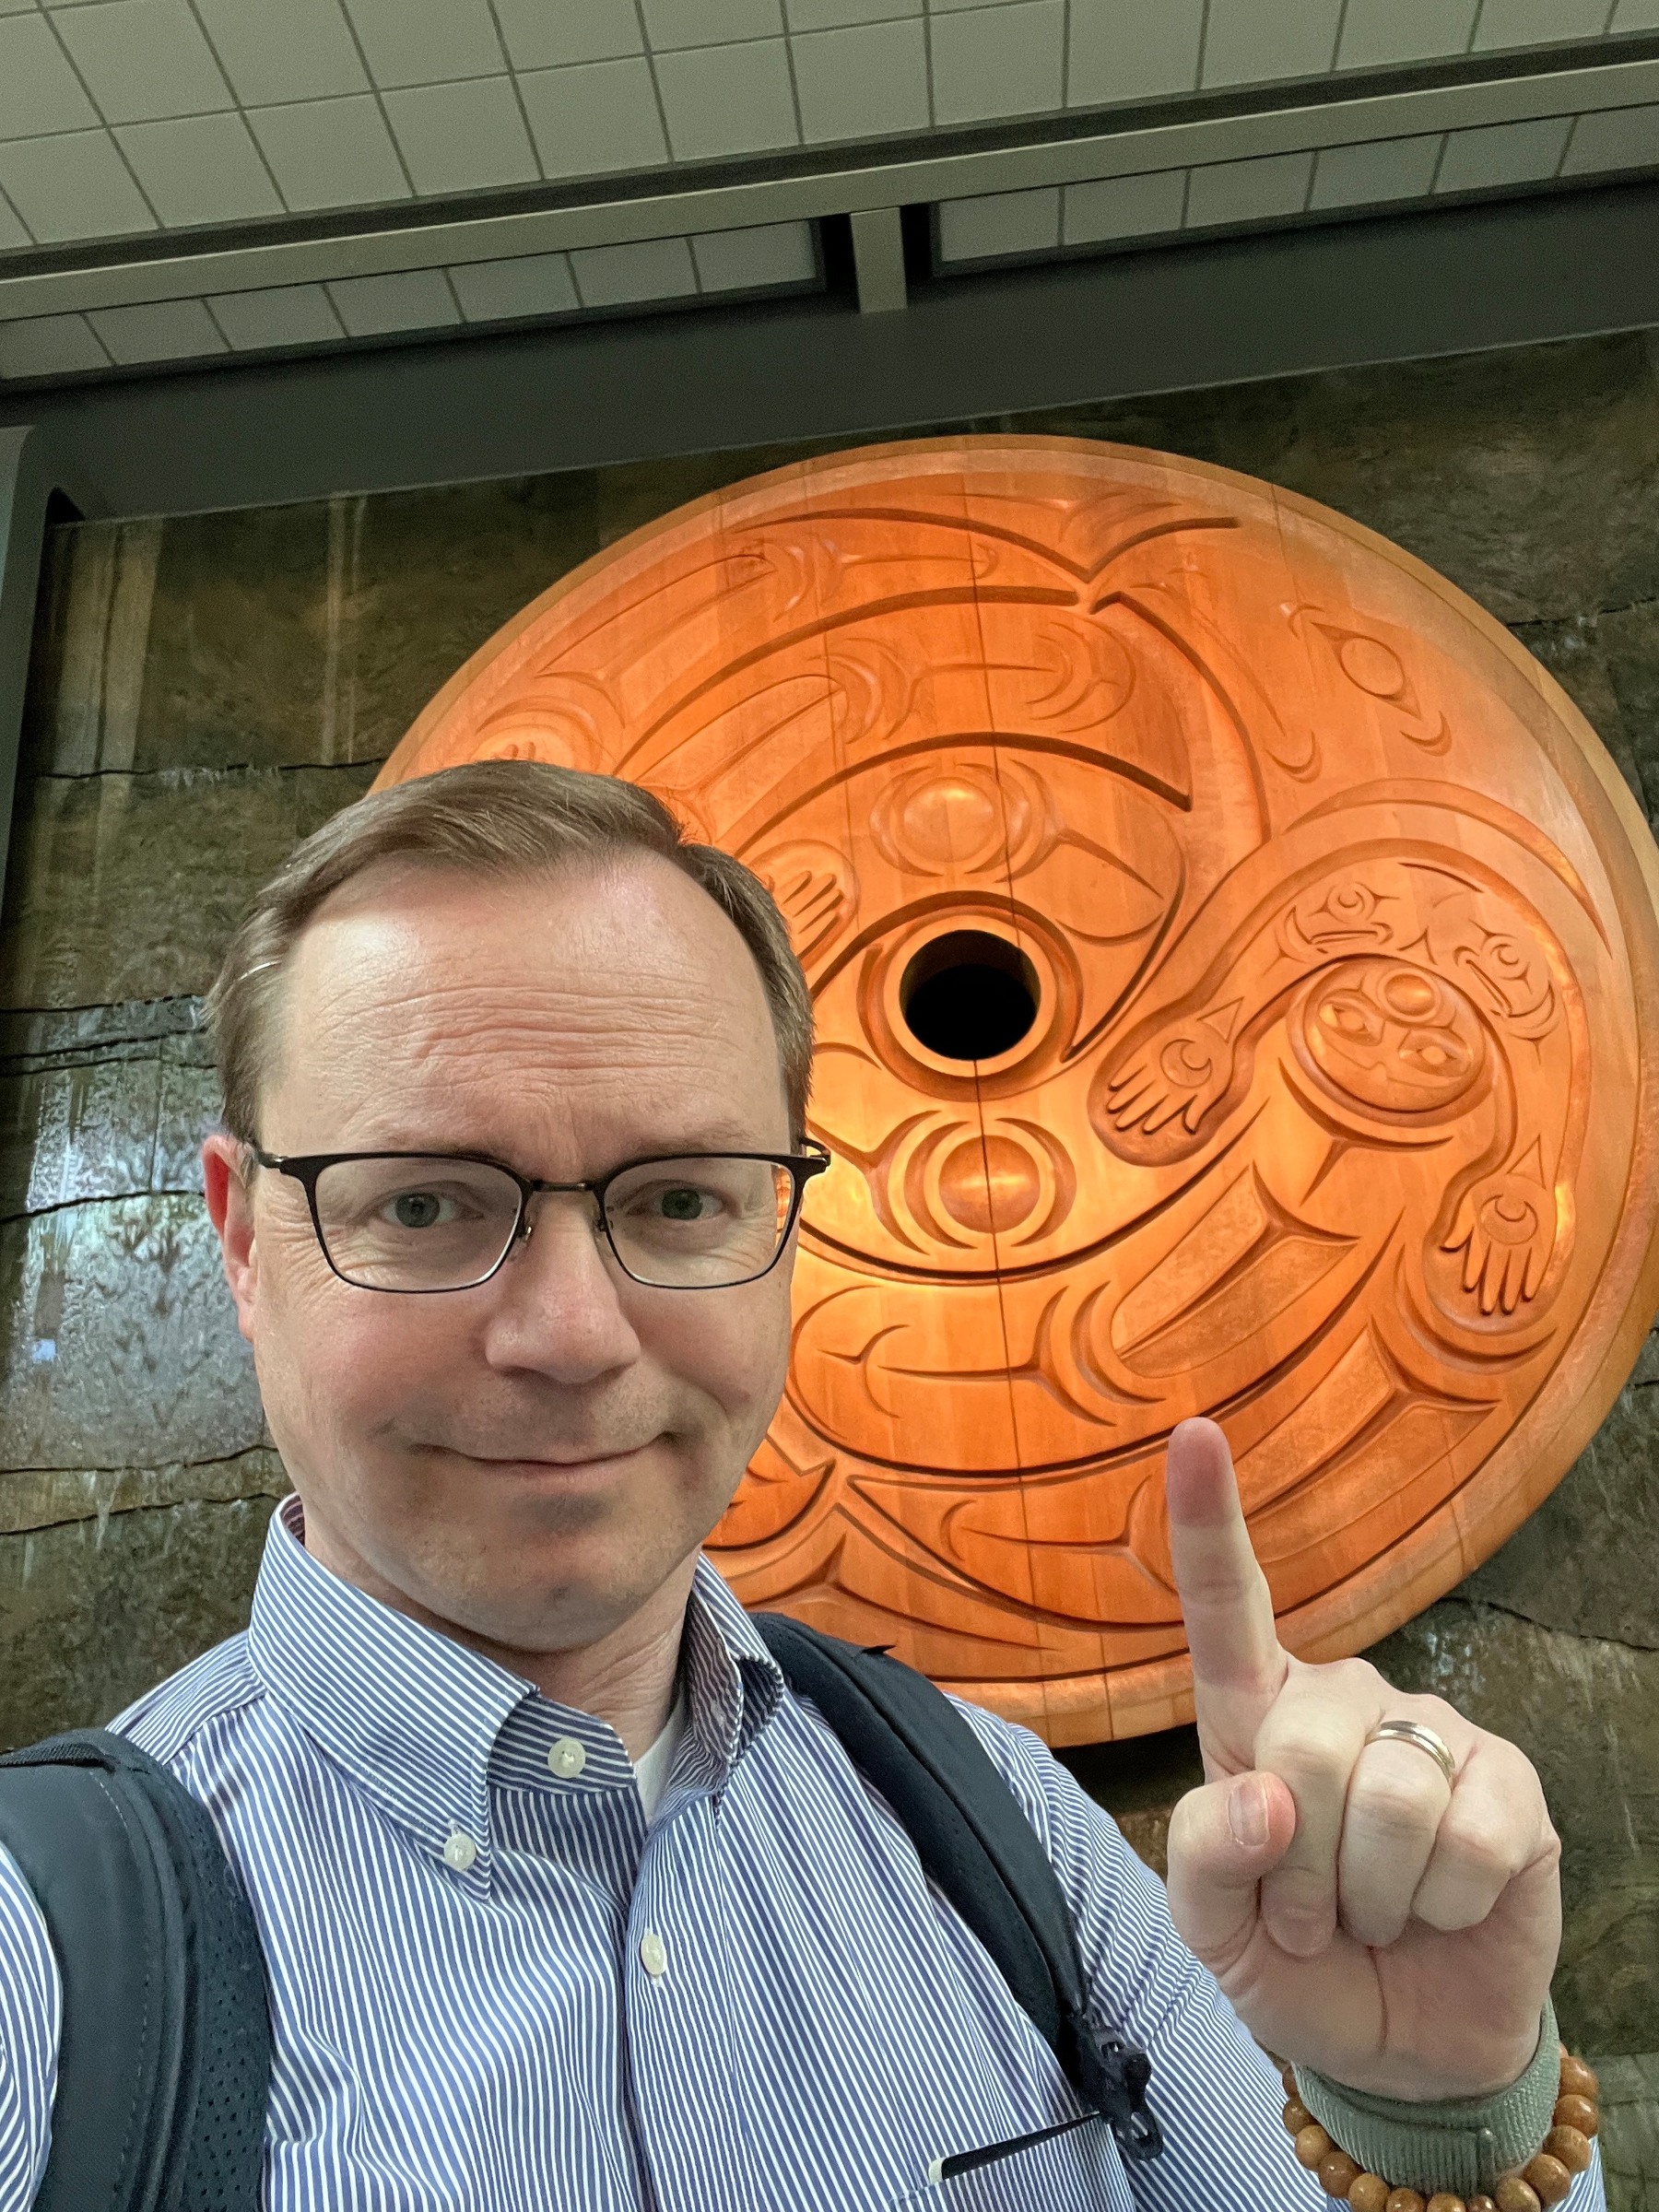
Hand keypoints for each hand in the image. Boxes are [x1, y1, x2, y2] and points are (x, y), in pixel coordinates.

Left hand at [1161, 1418, 1560, 2102]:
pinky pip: (1470, 1839)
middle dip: (1298, 1864)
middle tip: (1313, 1914)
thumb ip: (1203, 1861)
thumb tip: (1266, 1799)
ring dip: (1368, 1895)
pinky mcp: (1510, 1783)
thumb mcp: (1213, 1932)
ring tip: (1372, 1915)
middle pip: (1303, 1743)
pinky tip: (1440, 1906)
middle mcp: (1343, 1700)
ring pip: (1388, 1796)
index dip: (1207, 1521)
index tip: (1193, 1434)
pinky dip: (1443, 1903)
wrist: (1403, 2040)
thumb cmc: (1295, 1958)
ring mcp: (1432, 1731)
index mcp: (1254, 1715)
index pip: (1229, 1607)